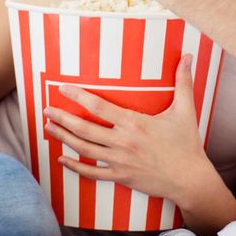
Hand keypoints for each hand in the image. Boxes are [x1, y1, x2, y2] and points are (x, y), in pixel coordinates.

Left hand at [46, 57, 218, 205]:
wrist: (189, 179)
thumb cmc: (187, 144)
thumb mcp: (185, 111)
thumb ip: (183, 82)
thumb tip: (188, 56)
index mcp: (135, 124)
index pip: (99, 106)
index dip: (78, 96)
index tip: (62, 88)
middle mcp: (123, 142)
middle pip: (84, 129)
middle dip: (62, 118)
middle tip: (46, 109)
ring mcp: (119, 161)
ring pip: (84, 149)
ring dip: (63, 138)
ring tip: (48, 127)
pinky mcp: (120, 176)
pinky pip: (92, 173)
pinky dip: (74, 167)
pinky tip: (61, 159)